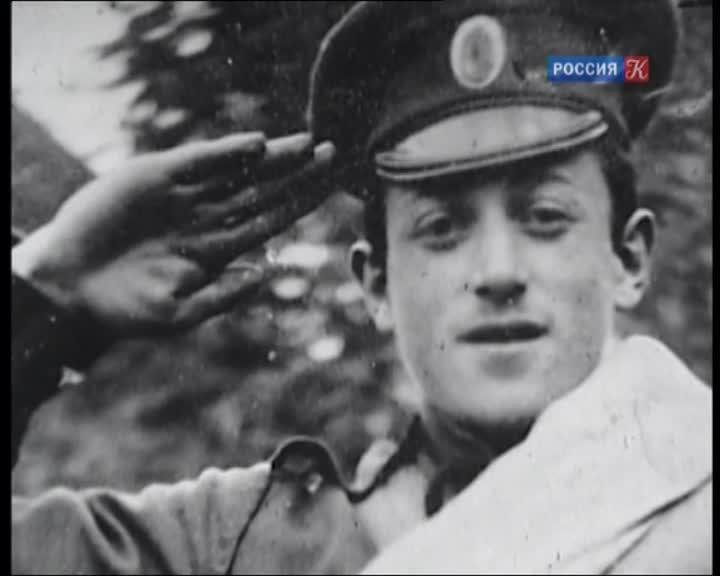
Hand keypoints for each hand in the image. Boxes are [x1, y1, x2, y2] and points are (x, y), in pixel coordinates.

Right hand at [12, 132, 334, 335]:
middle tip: (334, 153)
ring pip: (237, 172)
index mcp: (217, 248)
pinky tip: (258, 145)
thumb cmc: (126, 310)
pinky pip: (198, 161)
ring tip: (307, 144)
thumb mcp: (180, 312)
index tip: (330, 187)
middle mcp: (206, 217)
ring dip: (273, 158)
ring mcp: (182, 195)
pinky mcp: (154, 177)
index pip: (269, 219)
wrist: (70, 288)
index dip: (300, 203)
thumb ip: (223, 294)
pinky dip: (227, 153)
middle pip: (263, 190)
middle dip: (298, 174)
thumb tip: (264, 274)